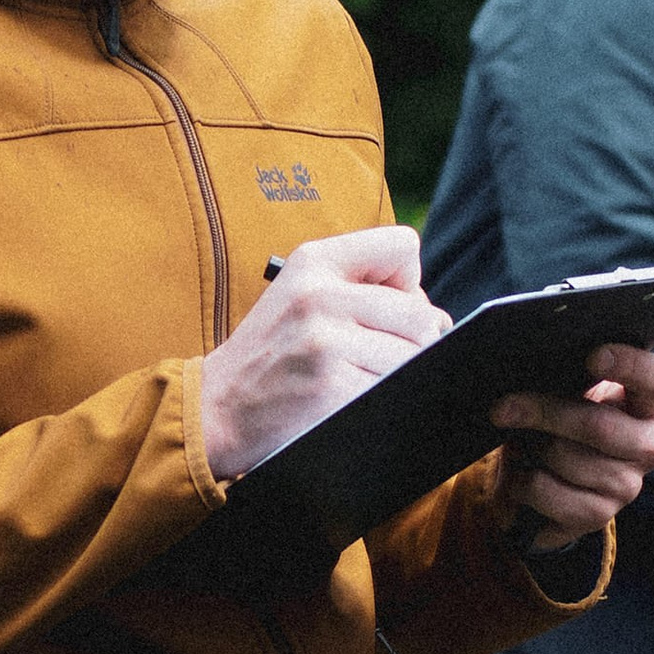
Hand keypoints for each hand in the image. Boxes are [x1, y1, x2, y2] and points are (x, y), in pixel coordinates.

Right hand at [198, 228, 451, 479]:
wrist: (218, 407)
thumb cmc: (271, 351)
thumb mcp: (301, 292)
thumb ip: (361, 283)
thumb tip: (435, 316)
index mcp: (314, 260)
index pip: (403, 247)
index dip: (406, 282)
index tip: (381, 307)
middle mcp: (320, 294)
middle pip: (420, 313)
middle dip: (412, 340)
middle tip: (374, 355)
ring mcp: (326, 342)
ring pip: (413, 355)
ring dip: (398, 373)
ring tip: (358, 376)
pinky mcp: (332, 387)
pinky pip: (394, 390)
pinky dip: (382, 399)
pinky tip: (349, 398)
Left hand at [489, 345, 653, 551]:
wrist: (550, 477)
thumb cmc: (564, 417)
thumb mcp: (572, 389)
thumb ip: (570, 375)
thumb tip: (535, 369)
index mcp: (650, 401)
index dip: (627, 366)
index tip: (592, 357)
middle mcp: (649, 445)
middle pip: (598, 426)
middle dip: (543, 413)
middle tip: (502, 408)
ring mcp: (629, 483)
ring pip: (565, 458)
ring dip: (530, 448)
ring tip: (522, 444)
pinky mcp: (601, 513)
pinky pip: (549, 493)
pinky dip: (523, 483)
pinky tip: (522, 476)